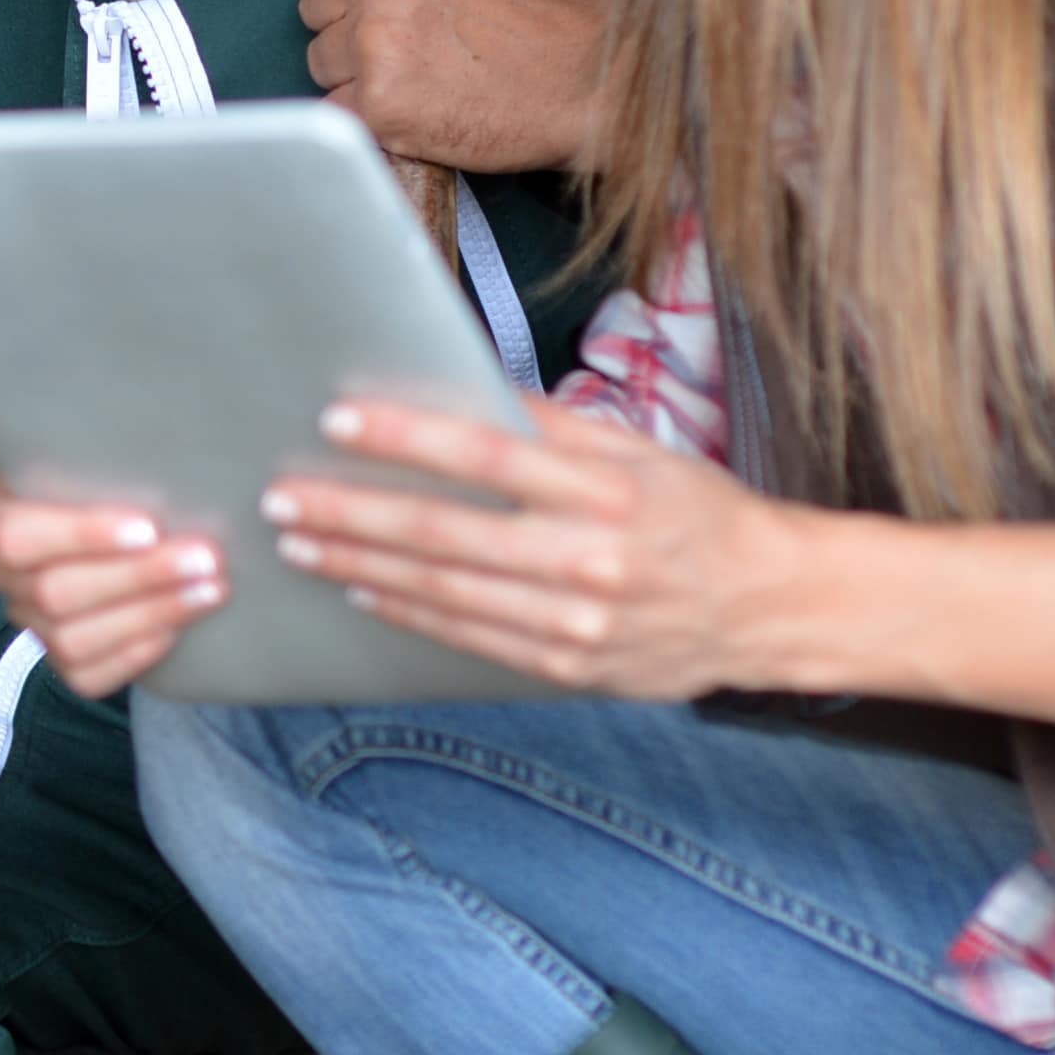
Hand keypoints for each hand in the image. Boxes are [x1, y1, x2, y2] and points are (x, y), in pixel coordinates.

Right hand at [0, 396, 230, 698]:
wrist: (128, 529)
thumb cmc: (99, 471)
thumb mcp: (68, 435)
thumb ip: (13, 410)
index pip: (18, 535)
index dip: (81, 536)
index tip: (146, 525)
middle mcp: (2, 575)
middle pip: (55, 592)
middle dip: (137, 577)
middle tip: (204, 556)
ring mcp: (31, 624)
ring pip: (75, 638)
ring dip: (150, 613)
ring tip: (209, 587)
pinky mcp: (64, 664)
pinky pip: (90, 675)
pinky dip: (137, 652)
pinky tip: (181, 624)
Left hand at [264, 398, 828, 699]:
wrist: (770, 609)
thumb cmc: (699, 514)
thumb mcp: (640, 451)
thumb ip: (553, 425)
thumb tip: (464, 387)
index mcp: (609, 490)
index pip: (489, 456)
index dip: (408, 438)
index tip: (338, 421)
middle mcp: (589, 558)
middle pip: (448, 533)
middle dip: (354, 514)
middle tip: (284, 498)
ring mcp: (576, 622)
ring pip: (446, 592)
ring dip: (363, 564)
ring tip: (301, 540)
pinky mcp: (568, 667)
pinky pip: (469, 637)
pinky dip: (409, 613)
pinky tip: (362, 588)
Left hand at [292, 0, 609, 173]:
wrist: (586, 76)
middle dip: (352, 15)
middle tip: (416, 27)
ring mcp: (372, 39)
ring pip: (321, 56)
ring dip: (359, 66)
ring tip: (424, 64)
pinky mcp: (378, 102)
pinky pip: (337, 106)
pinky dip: (369, 111)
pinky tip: (418, 99)